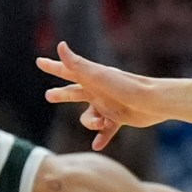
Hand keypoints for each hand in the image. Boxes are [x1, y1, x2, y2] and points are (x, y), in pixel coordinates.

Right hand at [39, 42, 168, 150]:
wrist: (152, 101)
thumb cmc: (125, 86)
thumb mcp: (98, 76)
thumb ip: (77, 64)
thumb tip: (60, 46)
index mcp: (91, 79)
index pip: (67, 71)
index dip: (53, 67)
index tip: (39, 61)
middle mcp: (97, 91)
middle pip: (74, 93)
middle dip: (62, 94)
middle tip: (49, 95)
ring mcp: (107, 105)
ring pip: (88, 118)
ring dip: (91, 123)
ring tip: (101, 123)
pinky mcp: (118, 118)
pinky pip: (106, 132)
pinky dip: (102, 138)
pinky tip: (97, 146)